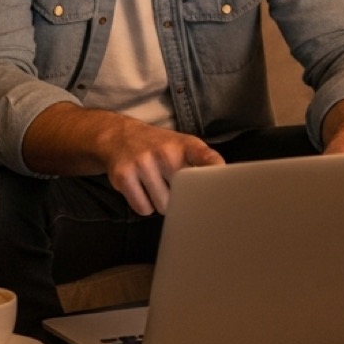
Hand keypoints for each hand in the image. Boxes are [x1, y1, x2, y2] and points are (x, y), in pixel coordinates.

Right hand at [98, 121, 225, 215]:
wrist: (119, 135)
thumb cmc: (160, 148)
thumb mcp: (183, 146)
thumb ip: (202, 165)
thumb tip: (220, 195)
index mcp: (185, 144)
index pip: (207, 158)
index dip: (216, 171)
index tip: (223, 184)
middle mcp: (165, 151)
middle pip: (185, 196)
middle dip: (182, 199)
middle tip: (174, 186)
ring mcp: (143, 162)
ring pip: (163, 206)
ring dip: (161, 203)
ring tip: (156, 186)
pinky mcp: (124, 176)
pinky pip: (143, 208)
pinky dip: (144, 206)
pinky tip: (142, 190)